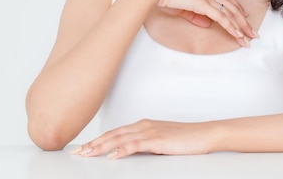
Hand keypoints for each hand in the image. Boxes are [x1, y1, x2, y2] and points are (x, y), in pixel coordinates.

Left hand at [70, 119, 214, 158]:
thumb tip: (128, 153)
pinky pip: (136, 145)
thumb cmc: (185, 138)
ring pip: (120, 139)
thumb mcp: (160, 141)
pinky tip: (113, 156)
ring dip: (102, 147)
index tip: (84, 148)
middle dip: (93, 144)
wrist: (204, 133)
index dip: (98, 140)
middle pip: (113, 135)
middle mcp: (144, 126)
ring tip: (88, 154)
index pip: (115, 133)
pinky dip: (122, 150)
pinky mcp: (158, 140)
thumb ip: (144, 145)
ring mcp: (150, 132)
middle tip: (77, 152)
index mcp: (143, 125)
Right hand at [140, 0, 257, 45]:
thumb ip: (196, 15)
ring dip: (241, 26)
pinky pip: (221, 17)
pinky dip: (231, 26)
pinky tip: (237, 34)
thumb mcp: (183, 7)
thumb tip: (207, 24)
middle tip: (253, 33)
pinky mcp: (203, 4)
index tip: (244, 19)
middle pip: (233, 7)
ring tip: (249, 38)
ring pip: (231, 13)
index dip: (237, 10)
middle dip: (244, 21)